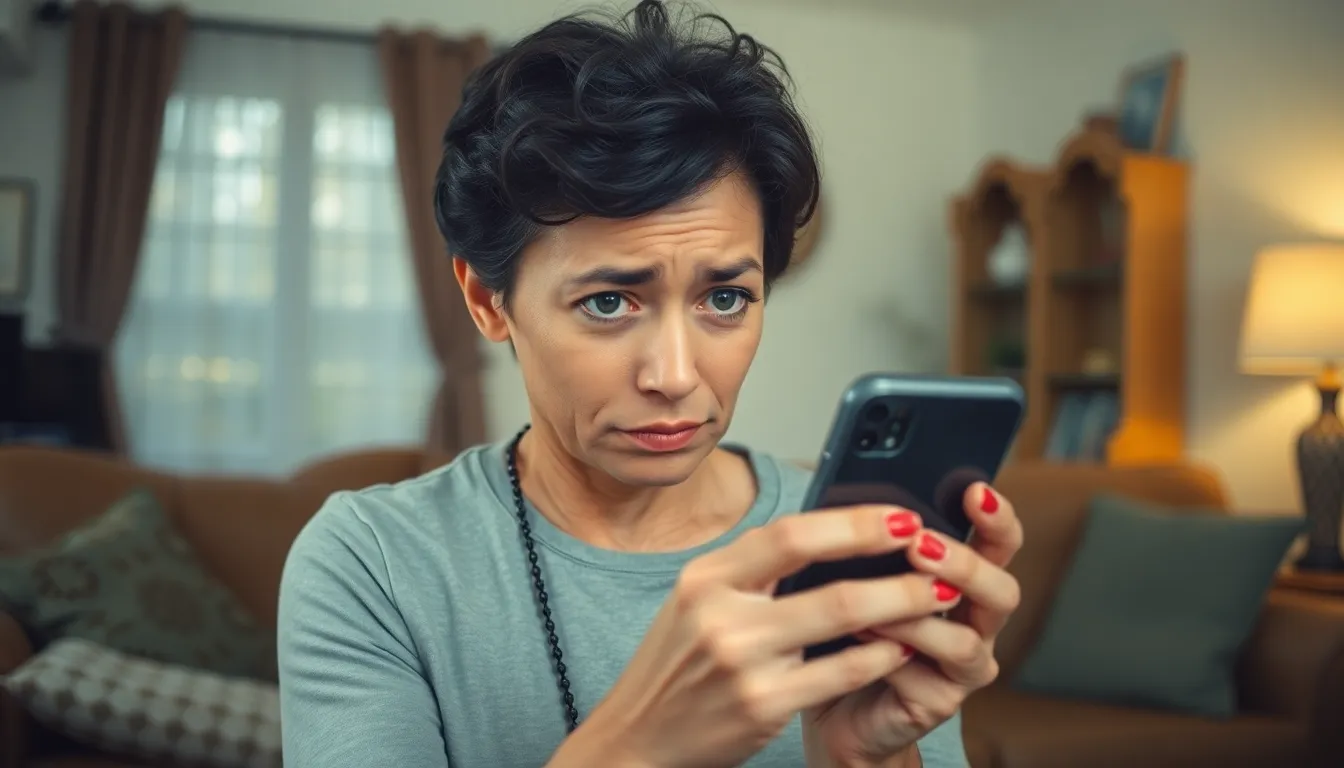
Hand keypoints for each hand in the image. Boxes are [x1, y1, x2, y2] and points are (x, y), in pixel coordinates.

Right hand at [556, 505, 950, 767]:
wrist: (637, 739)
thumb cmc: (678, 666)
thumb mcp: (696, 602)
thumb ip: (751, 570)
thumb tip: (826, 532)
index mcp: (706, 577)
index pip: (788, 533)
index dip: (850, 521)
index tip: (897, 515)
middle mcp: (720, 613)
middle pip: (822, 573)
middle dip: (889, 557)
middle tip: (935, 549)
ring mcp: (742, 661)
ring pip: (840, 619)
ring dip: (900, 604)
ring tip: (935, 596)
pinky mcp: (762, 705)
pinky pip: (838, 673)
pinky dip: (879, 657)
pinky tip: (902, 649)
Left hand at [806, 482, 1023, 766]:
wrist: (827, 696)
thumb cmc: (846, 626)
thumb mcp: (860, 575)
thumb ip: (877, 546)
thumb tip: (866, 506)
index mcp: (964, 580)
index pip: (998, 543)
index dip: (997, 518)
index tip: (975, 491)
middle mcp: (977, 623)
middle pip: (1004, 592)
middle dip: (965, 565)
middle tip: (920, 546)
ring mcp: (964, 666)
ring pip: (966, 640)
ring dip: (915, 615)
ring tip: (870, 600)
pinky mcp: (940, 703)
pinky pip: (923, 675)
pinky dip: (889, 652)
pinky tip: (856, 637)